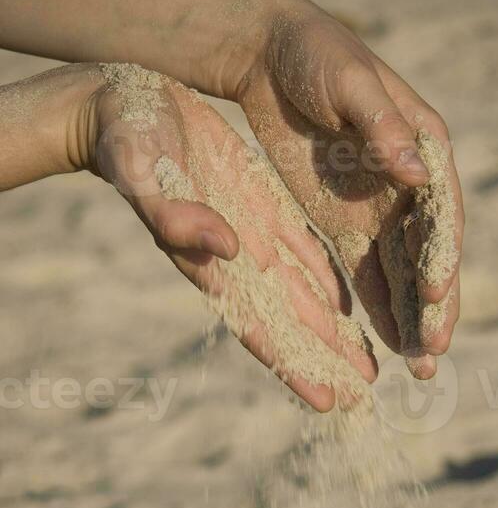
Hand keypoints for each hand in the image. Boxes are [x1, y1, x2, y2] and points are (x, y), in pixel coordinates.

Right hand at [86, 66, 375, 409]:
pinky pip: (303, 251)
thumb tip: (228, 247)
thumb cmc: (123, 142)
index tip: (327, 401)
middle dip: (326, 360)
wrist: (121, 106)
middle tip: (364, 395)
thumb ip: (177, 215)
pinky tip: (350, 306)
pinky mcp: (261, 205)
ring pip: (301, 294)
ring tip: (365, 363)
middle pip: (289, 323)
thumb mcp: (141, 171)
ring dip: (333, 331)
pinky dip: (327, 281)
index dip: (293, 365)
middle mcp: (235, 259)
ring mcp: (250, 235)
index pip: (258, 326)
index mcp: (208, 262)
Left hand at [235, 0, 464, 377]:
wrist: (266, 52)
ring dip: (414, 319)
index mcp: (423, 145)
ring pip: (404, 274)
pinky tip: (390, 346)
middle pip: (429, 254)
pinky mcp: (347, 224)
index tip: (434, 294)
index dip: (441, 254)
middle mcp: (410, 184)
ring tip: (423, 368)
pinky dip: (383, 308)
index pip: (441, 212)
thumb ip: (382, 126)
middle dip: (434, 305)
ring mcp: (379, 208)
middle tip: (434, 355)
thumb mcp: (348, 81)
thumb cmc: (312, 52)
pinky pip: (370, 274)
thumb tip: (418, 173)